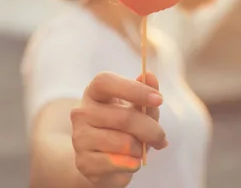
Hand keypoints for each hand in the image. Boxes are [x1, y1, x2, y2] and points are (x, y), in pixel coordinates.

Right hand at [70, 71, 167, 187]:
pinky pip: (117, 163)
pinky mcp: (83, 162)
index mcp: (94, 92)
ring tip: (140, 150)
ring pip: (123, 143)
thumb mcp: (138, 109)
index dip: (134, 89)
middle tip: (161, 138)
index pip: (106, 82)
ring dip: (140, 149)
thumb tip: (149, 75)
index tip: (159, 99)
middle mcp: (82, 112)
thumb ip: (145, 94)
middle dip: (151, 130)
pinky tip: (132, 162)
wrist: (104, 161)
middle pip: (124, 117)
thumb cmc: (123, 128)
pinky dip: (132, 164)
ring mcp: (79, 137)